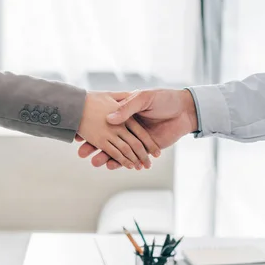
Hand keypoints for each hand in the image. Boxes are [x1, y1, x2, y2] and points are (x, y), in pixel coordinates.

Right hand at [77, 89, 197, 168]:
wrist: (185, 109)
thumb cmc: (164, 99)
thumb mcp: (143, 98)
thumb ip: (127, 108)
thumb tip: (110, 120)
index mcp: (126, 113)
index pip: (105, 124)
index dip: (93, 129)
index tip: (80, 136)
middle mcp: (128, 127)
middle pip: (108, 139)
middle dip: (94, 147)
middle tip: (82, 154)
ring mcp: (137, 139)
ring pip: (118, 151)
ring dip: (106, 158)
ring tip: (95, 163)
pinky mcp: (147, 149)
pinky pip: (132, 157)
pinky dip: (122, 163)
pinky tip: (111, 166)